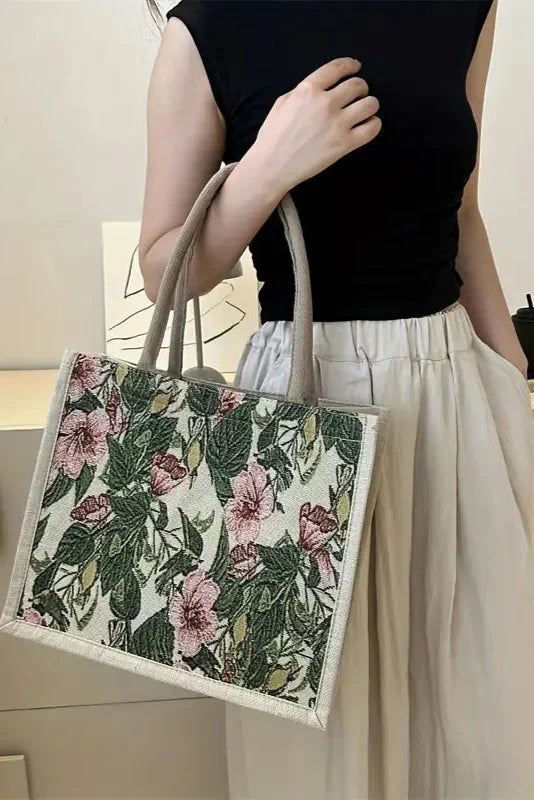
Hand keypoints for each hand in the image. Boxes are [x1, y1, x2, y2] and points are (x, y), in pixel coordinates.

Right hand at [251, 57, 380, 193]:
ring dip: (370, 105)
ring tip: (364, 111)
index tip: (356, 67)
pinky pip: (372, 127)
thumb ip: (303, 91)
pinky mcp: (344, 144)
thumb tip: (323, 86)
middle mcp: (325, 103)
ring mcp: (336, 124)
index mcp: (308, 89)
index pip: (337, 68)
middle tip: (358, 96)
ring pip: (370, 104)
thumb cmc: (273, 136)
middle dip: (360, 88)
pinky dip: (373, 124)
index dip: (350, 65)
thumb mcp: (283, 103)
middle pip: (358, 85)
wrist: (272, 166)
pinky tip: (367, 125)